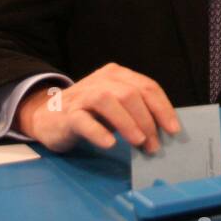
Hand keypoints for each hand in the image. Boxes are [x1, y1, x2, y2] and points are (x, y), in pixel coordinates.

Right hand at [16, 63, 180, 152]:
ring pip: (108, 102)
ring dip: (128, 123)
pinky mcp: (66, 114)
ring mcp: (82, 95)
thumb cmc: (89, 113)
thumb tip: (163, 131)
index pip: (147, 87)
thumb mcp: (115, 106)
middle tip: (154, 146)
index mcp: (116, 75)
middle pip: (130, 94)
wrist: (47, 117)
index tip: (173, 130)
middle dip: (147, 120)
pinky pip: (83, 120)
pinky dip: (98, 132)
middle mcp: (100, 80)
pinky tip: (110, 144)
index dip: (163, 108)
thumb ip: (136, 111)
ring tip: (139, 142)